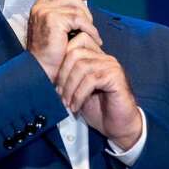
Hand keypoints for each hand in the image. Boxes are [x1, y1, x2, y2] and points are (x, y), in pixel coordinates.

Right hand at [27, 0, 102, 80]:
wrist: (41, 70)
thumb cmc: (50, 56)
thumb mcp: (55, 31)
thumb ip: (63, 16)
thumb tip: (82, 3)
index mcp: (39, 7)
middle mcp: (40, 7)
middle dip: (85, 9)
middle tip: (89, 25)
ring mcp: (46, 12)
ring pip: (77, 7)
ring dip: (89, 22)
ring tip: (92, 35)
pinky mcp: (54, 19)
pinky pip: (80, 19)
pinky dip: (90, 29)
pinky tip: (93, 39)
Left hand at [56, 33, 141, 149]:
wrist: (119, 126)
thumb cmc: (100, 110)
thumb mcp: (79, 91)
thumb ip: (70, 77)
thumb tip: (49, 73)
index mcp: (96, 58)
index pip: (77, 41)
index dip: (62, 59)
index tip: (56, 81)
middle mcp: (105, 59)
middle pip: (76, 52)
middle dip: (62, 74)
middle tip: (59, 93)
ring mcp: (112, 67)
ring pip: (82, 66)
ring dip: (69, 87)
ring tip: (66, 102)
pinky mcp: (116, 78)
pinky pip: (91, 80)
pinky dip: (79, 95)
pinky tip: (76, 106)